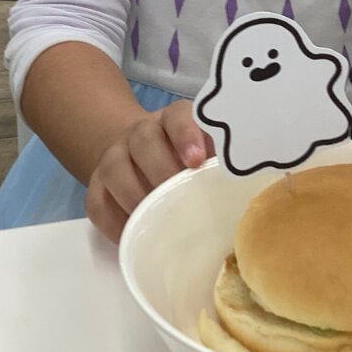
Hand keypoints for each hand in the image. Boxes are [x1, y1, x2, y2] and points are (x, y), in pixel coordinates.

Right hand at [87, 100, 213, 242]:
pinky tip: (135, 235)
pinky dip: (115, 222)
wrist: (140, 155)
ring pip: (115, 170)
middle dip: (161, 171)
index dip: (185, 135)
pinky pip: (98, 203)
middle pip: (143, 141)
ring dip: (136, 198)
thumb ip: (224, 164)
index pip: (176, 116)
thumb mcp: (208, 152)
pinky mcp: (97, 186)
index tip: (196, 160)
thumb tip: (253, 188)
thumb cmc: (187, 162)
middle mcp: (139, 133)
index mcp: (172, 120)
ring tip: (157, 220)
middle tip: (180, 199)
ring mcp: (114, 157)